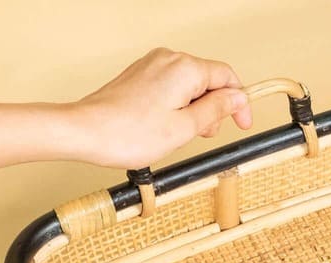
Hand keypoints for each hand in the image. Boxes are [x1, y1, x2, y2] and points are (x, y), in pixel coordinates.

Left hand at [69, 48, 253, 168]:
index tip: (242, 124)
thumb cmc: (130, 133)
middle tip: (201, 135)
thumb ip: (216, 110)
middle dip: (214, 109)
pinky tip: (167, 126)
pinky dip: (178, 106)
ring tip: (179, 133)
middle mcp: (168, 59)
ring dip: (195, 110)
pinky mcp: (141, 75)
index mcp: (184, 69)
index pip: (226, 77)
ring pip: (190, 85)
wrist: (88, 131)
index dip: (239, 103)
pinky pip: (172, 87)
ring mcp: (153, 65)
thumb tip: (236, 99)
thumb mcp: (185, 127)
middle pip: (209, 80)